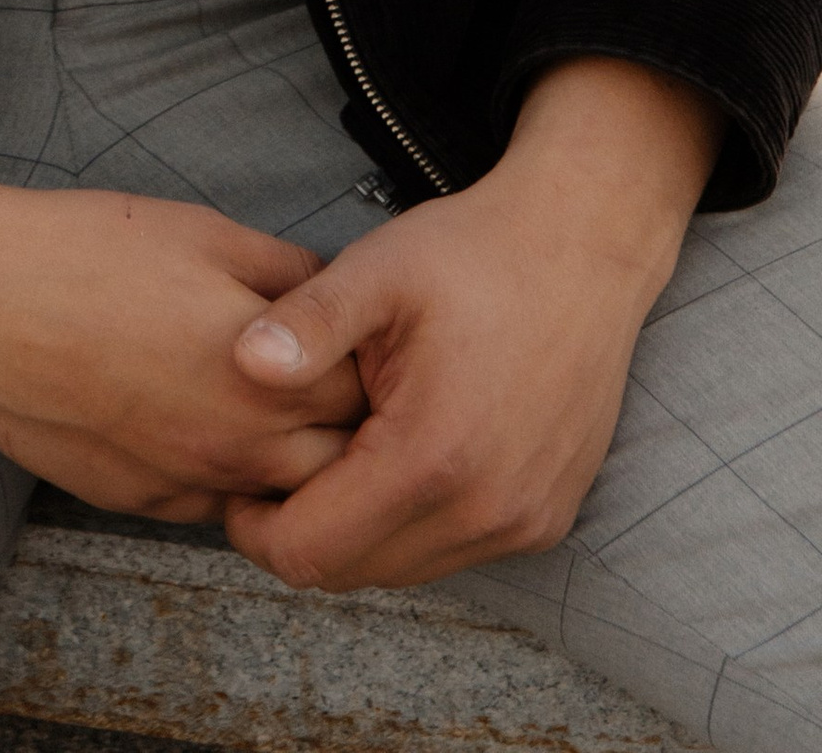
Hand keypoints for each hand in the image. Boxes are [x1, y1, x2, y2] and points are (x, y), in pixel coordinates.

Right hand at [0, 160, 364, 518]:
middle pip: (336, 465)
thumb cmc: (84, 252)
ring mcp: (182, 482)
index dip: (373, 363)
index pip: (366, 396)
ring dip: (286, 459)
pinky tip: (195, 416)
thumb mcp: (204, 233)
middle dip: (345, 425)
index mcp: (265, 374)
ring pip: (273, 496)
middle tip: (327, 374)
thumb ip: (286, 274)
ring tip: (266, 399)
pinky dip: (221, 471)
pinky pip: (208, 501)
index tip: (367, 339)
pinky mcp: (135, 500)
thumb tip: (337, 296)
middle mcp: (234, 446)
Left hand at [220, 59, 723, 590]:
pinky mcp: (545, 518)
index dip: (257, 527)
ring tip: (335, 452)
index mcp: (432, 457)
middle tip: (278, 464)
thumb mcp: (379, 269)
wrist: (583, 247)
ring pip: (403, 570)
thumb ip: (309, 321)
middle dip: (301, 531)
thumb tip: (242, 362)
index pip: (311, 552)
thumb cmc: (474, 252)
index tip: (238, 483)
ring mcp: (523, 522)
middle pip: (352, 573)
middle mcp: (485, 511)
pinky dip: (410, 524)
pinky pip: (453, 552)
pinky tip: (394, 456)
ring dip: (357, 531)